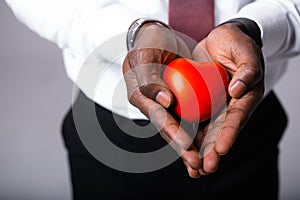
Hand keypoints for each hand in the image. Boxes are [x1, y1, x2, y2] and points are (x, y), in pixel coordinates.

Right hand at [122, 22, 202, 177]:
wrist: (159, 38)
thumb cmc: (148, 44)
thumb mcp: (144, 56)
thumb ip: (149, 79)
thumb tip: (166, 102)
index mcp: (141, 97)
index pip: (158, 116)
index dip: (172, 131)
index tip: (187, 145)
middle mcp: (154, 105)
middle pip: (169, 129)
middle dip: (183, 148)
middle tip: (197, 164)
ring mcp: (167, 105)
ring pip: (181, 128)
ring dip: (193, 147)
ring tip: (205, 165)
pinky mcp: (179, 101)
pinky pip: (191, 117)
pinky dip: (200, 133)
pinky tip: (210, 147)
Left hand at [192, 22, 264, 173]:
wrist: (221, 40)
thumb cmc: (237, 44)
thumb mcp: (246, 51)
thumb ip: (248, 70)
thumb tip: (238, 91)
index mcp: (245, 97)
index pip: (236, 118)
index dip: (229, 134)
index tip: (220, 150)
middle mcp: (229, 106)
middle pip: (221, 132)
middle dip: (212, 152)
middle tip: (204, 169)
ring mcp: (214, 106)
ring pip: (206, 132)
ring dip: (199, 151)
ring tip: (193, 169)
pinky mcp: (200, 103)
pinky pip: (193, 120)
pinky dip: (188, 135)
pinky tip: (182, 150)